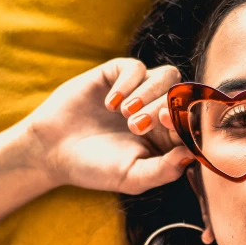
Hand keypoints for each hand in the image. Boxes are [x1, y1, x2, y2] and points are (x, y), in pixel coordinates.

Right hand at [21, 58, 194, 194]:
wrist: (52, 151)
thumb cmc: (95, 169)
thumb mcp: (133, 178)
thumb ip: (165, 170)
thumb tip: (192, 153)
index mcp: (168, 138)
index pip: (193, 122)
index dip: (187, 120)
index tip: (167, 125)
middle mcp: (158, 112)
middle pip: (182, 96)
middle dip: (163, 108)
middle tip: (137, 125)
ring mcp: (139, 92)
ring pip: (167, 76)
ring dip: (150, 93)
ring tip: (125, 115)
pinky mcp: (117, 75)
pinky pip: (136, 67)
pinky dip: (128, 82)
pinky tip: (110, 104)